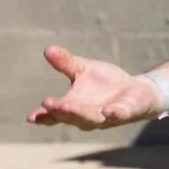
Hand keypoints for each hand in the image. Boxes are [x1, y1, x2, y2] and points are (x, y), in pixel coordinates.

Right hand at [28, 44, 159, 128]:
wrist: (137, 90)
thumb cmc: (106, 82)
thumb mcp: (83, 69)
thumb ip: (65, 62)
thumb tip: (47, 49)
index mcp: (73, 105)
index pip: (55, 114)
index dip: (44, 116)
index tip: (31, 116)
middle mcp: (86, 116)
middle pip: (70, 116)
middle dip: (59, 111)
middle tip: (48, 104)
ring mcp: (105, 117)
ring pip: (90, 118)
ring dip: (78, 114)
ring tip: (66, 106)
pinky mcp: (125, 113)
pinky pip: (118, 115)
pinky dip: (113, 114)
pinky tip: (108, 111)